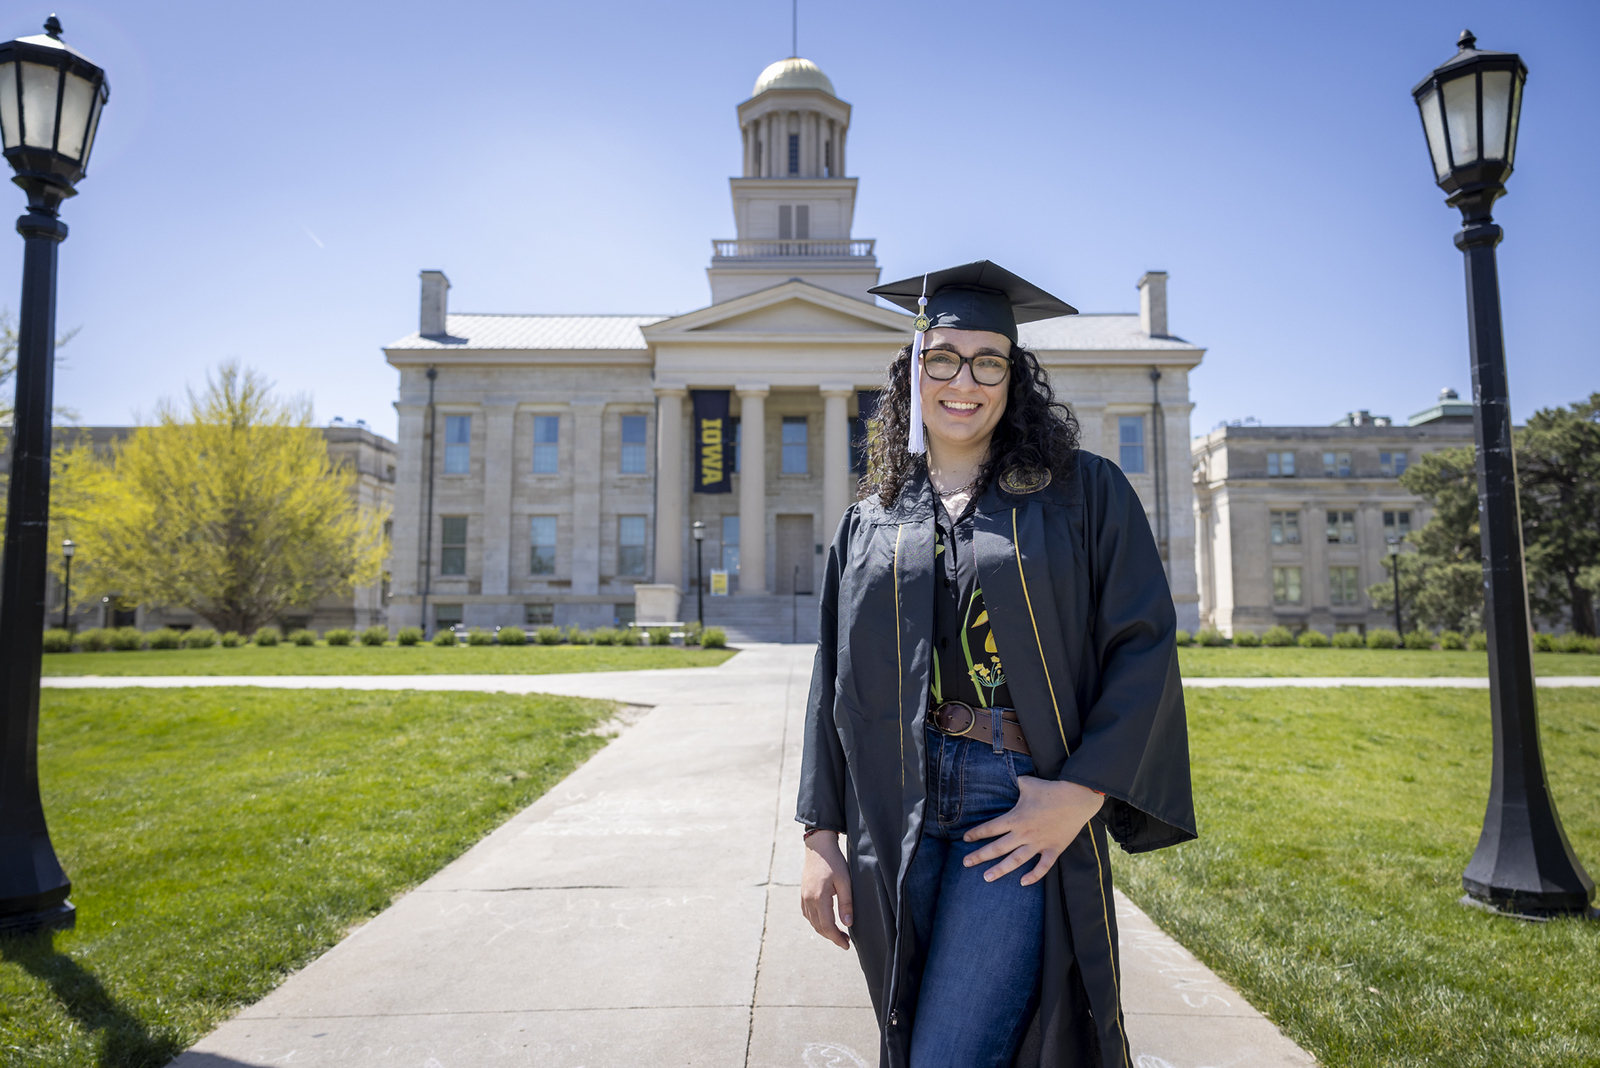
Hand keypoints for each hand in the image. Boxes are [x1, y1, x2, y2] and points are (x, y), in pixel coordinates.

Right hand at [800, 831, 852, 948]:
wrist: (818, 847)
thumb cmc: (834, 862)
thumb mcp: (845, 882)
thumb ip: (846, 903)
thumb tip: (848, 924)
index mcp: (819, 898)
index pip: (827, 926)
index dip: (837, 938)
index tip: (846, 945)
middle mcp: (808, 900)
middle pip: (819, 927)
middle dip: (832, 937)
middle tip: (845, 941)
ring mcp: (804, 897)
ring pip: (812, 922)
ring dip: (824, 931)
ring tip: (838, 933)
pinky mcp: (803, 894)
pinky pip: (808, 914)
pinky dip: (816, 922)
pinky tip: (825, 921)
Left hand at [963, 777, 1103, 886]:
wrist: (1076, 798)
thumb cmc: (1051, 789)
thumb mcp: (1028, 783)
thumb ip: (1016, 784)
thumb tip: (1011, 779)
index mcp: (1015, 818)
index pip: (990, 828)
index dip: (976, 833)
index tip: (965, 839)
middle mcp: (1024, 833)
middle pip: (997, 848)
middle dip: (980, 856)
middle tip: (966, 863)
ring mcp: (1038, 843)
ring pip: (1015, 861)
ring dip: (1000, 870)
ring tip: (987, 878)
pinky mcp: (1053, 849)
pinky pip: (1043, 867)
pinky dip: (1034, 876)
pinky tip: (1023, 883)